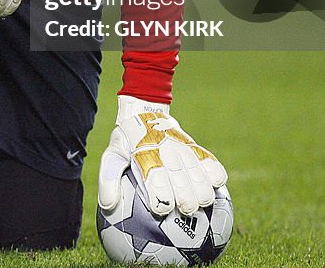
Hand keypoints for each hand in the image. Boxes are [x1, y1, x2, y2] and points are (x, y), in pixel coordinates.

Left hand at [98, 95, 226, 216]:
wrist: (144, 114)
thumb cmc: (128, 143)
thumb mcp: (112, 157)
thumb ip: (108, 181)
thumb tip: (108, 206)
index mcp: (144, 155)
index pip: (154, 178)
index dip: (160, 198)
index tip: (161, 210)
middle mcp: (164, 150)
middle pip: (180, 179)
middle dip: (186, 199)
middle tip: (186, 210)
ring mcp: (182, 147)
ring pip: (198, 172)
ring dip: (203, 190)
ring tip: (203, 203)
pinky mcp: (194, 146)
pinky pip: (210, 162)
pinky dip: (216, 174)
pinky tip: (217, 186)